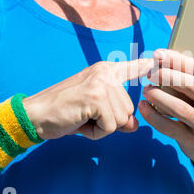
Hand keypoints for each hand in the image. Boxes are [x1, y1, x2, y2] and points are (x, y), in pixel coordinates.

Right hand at [23, 58, 153, 139]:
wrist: (35, 115)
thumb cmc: (64, 112)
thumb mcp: (95, 112)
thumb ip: (117, 115)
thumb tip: (135, 125)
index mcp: (105, 71)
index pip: (131, 67)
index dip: (145, 66)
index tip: (158, 60)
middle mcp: (106, 73)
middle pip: (128, 109)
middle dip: (109, 121)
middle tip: (85, 115)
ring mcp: (101, 83)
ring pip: (121, 119)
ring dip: (101, 128)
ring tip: (82, 118)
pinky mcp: (96, 97)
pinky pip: (110, 127)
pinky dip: (95, 133)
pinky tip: (79, 122)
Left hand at [139, 34, 193, 165]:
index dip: (178, 60)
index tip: (159, 53)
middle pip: (190, 87)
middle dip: (167, 76)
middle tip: (149, 71)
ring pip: (179, 109)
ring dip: (159, 97)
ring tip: (145, 89)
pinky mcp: (191, 140)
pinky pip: (170, 128)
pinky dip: (154, 118)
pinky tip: (143, 107)